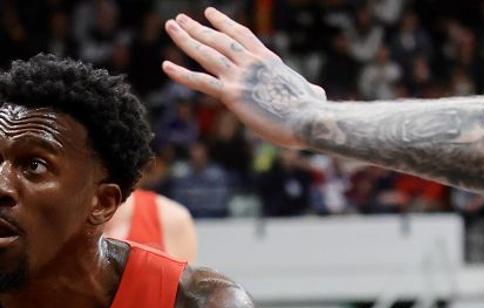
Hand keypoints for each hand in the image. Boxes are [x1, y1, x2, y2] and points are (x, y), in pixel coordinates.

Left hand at [162, 7, 325, 149]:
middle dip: (197, 28)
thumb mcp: (311, 94)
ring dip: (186, 38)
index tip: (208, 13)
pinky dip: (181, 74)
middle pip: (218, 39)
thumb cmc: (312, 112)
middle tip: (179, 19)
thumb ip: (309, 90)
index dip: (222, 23)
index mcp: (267, 60)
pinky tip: (165, 66)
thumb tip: (317, 94)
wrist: (309, 118)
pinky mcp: (232, 94)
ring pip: (207, 53)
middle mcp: (251, 62)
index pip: (240, 35)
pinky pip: (200, 82)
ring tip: (171, 26)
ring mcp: (240, 76)